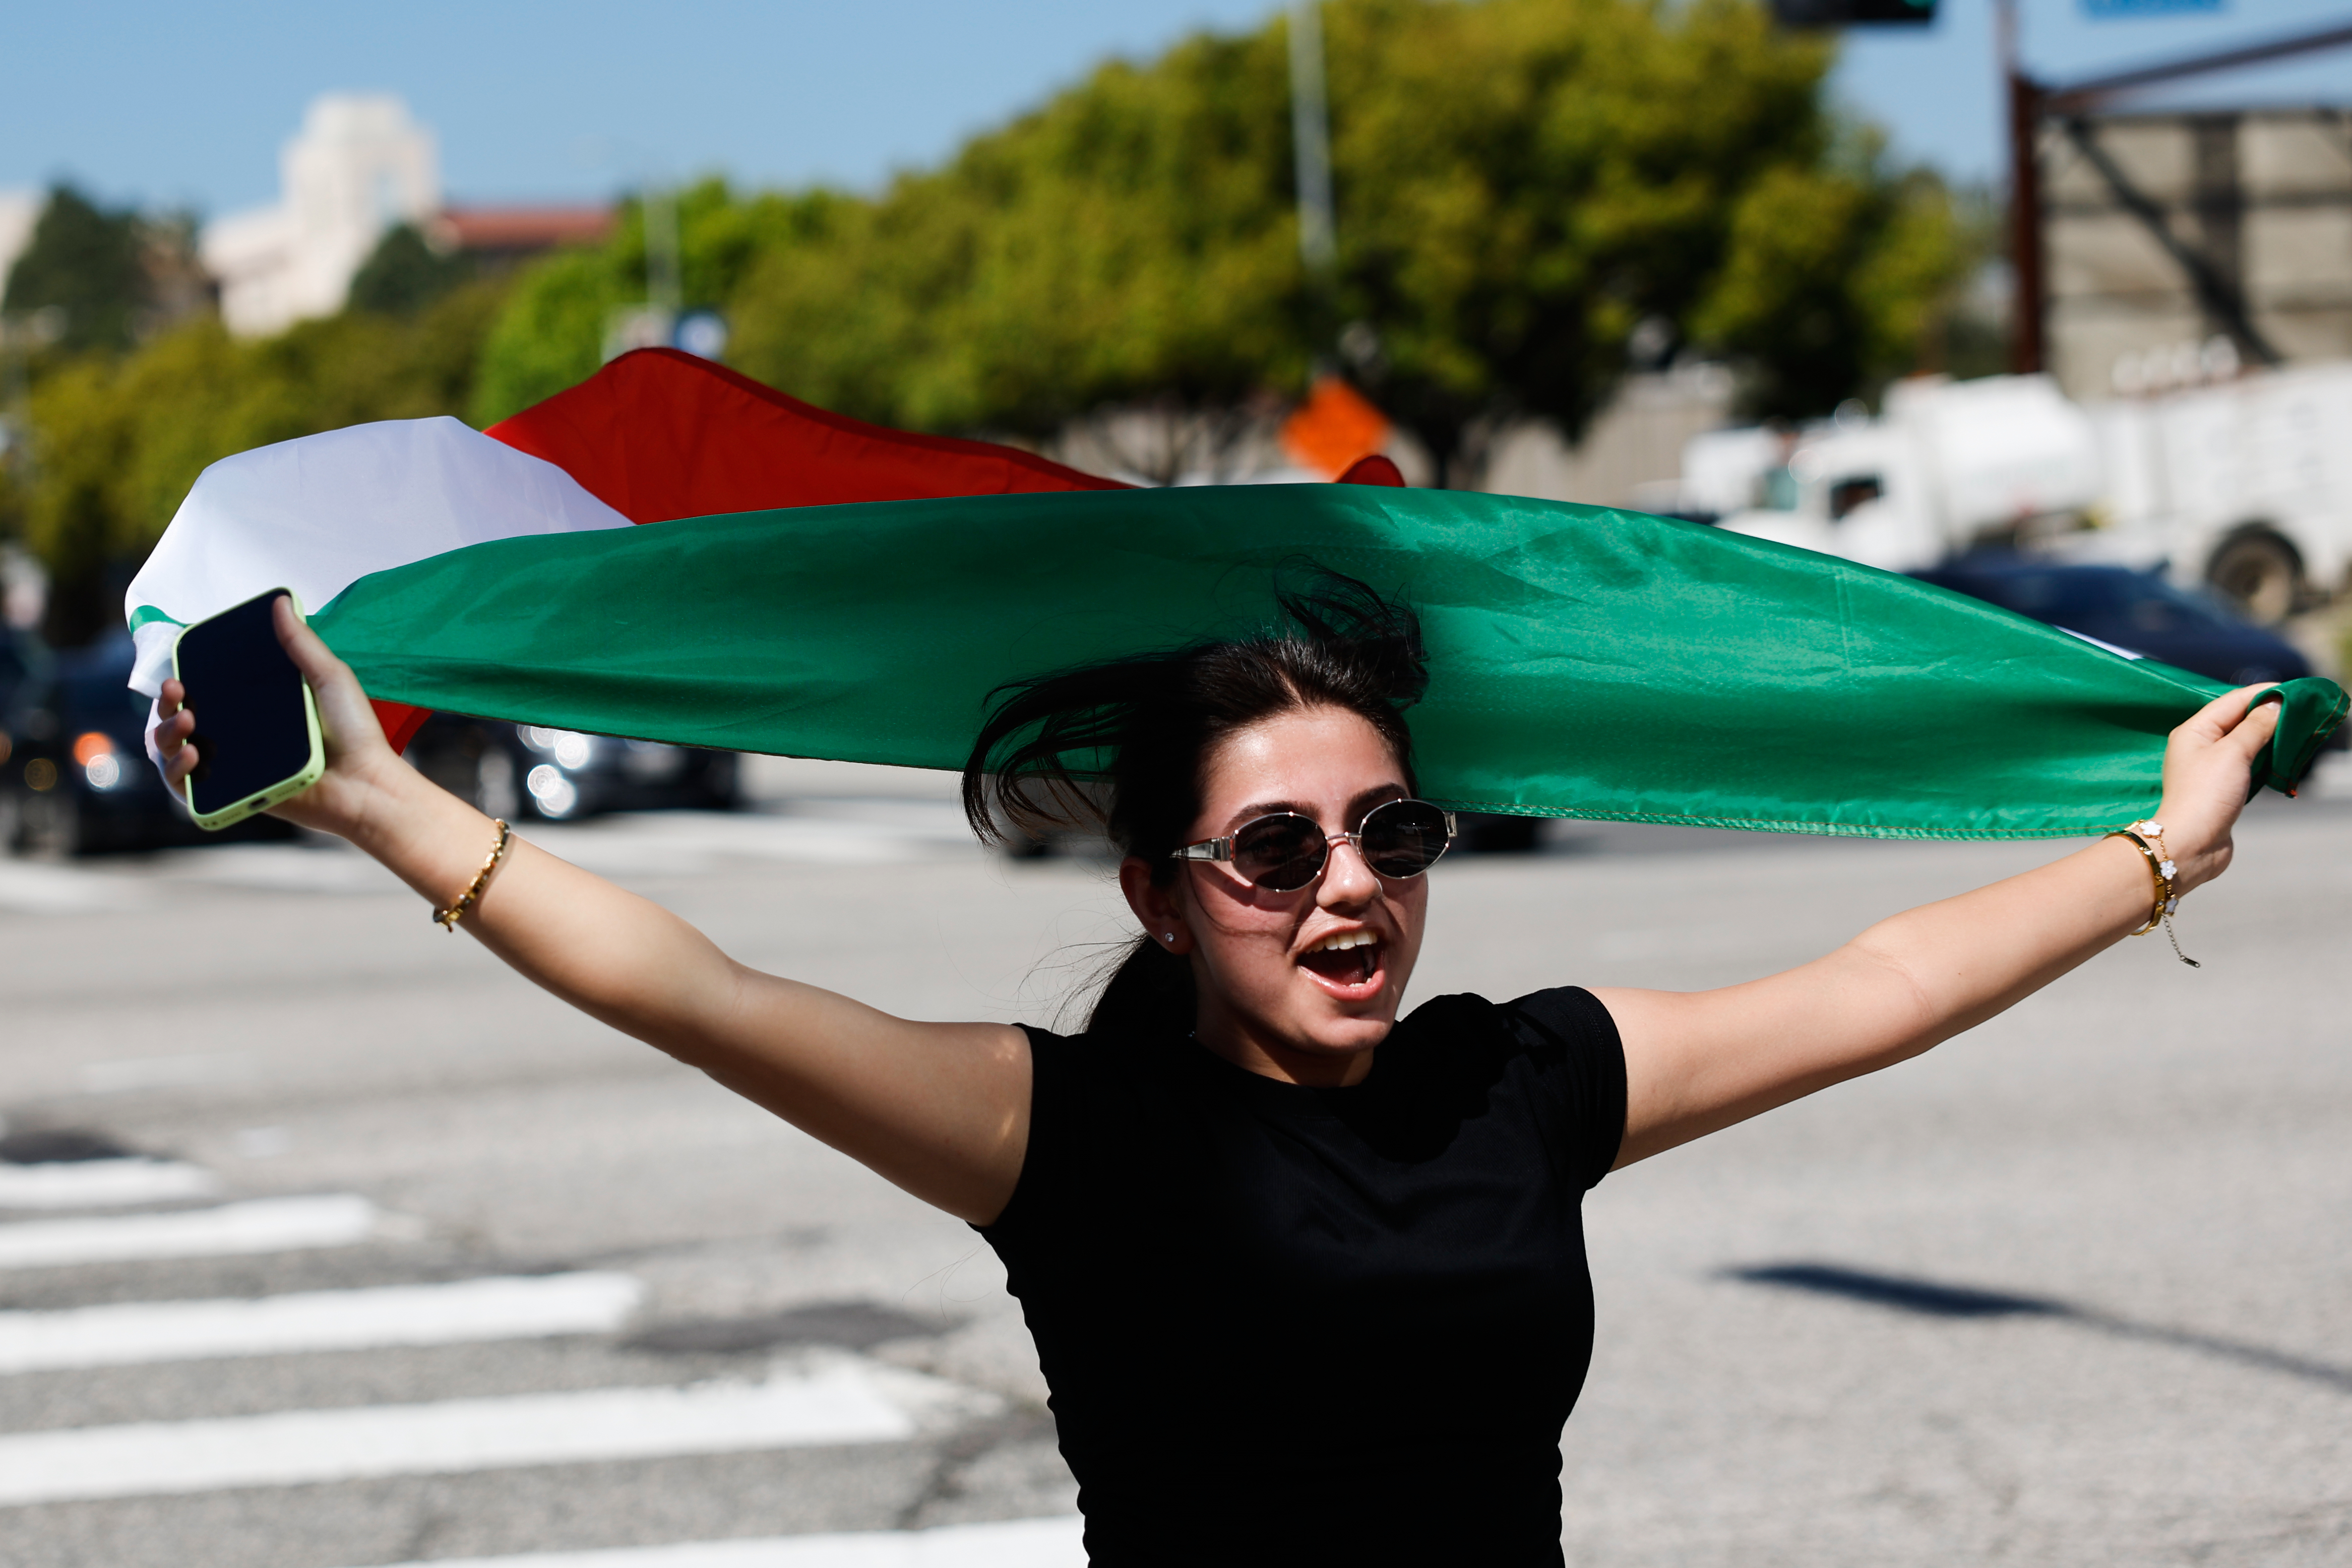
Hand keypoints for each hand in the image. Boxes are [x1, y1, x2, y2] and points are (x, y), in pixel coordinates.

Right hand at [152, 596, 405, 841]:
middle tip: (176, 691)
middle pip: (180, 720)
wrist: (367, 783)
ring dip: (166, 735)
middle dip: (165, 705)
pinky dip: (177, 773)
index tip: (178, 670)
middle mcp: (239, 736)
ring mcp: (234, 767)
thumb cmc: (355, 732)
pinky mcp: (235, 796)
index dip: (183, 682)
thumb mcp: (329, 678)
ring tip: (186, 722)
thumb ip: (302, 644)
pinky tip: (192, 757)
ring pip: (175, 753)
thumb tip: (280, 601)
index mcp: (257, 707)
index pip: (205, 692)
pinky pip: (189, 791)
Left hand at [2151, 683, 2280, 894]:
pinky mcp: (2222, 787)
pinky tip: (2283, 755)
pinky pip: (2247, 764)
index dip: (2262, 693)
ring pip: (2245, 742)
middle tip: (2301, 710)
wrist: (2192, 844)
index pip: (2232, 701)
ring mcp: (2210, 767)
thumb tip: (2273, 705)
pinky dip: (2265, 758)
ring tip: (2296, 729)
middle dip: (2268, 714)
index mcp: (2194, 730)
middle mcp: (2199, 745)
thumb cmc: (2207, 794)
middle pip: (2238, 720)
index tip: (2293, 690)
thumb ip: (2255, 726)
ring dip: (2269, 736)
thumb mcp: (2233, 753)